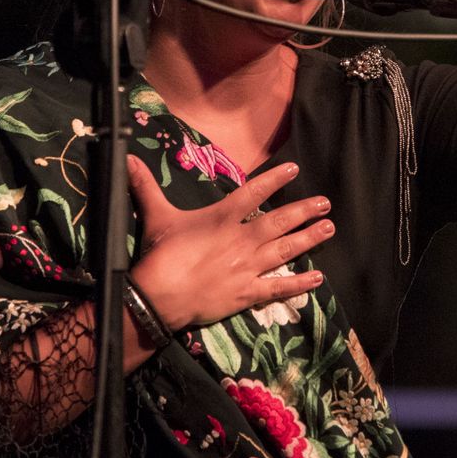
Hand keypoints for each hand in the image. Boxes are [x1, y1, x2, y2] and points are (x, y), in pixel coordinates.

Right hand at [126, 156, 330, 330]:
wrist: (160, 297)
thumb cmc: (160, 255)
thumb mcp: (155, 216)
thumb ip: (145, 187)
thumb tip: (127, 160)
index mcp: (222, 218)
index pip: (254, 193)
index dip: (275, 179)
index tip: (294, 169)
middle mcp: (241, 240)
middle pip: (279, 221)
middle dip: (304, 210)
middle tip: (325, 203)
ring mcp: (248, 267)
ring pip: (285, 250)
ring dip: (309, 238)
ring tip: (329, 228)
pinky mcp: (247, 294)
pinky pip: (279, 288)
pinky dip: (299, 284)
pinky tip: (318, 279)